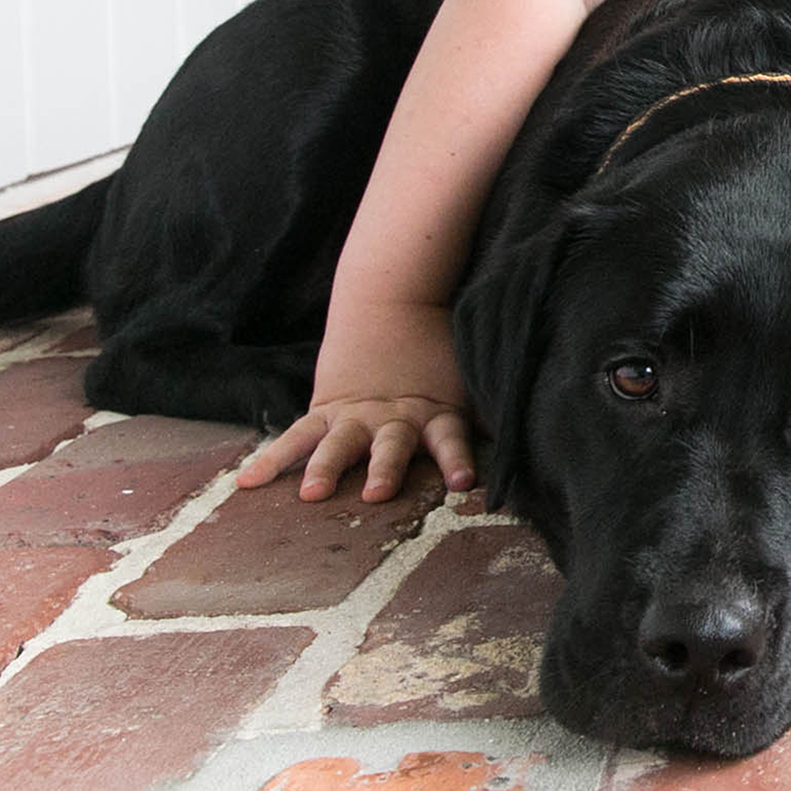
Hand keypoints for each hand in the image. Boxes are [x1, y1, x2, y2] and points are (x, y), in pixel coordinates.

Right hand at [235, 300, 476, 502]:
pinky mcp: (327, 408)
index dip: (456, 459)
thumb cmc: (441, 346)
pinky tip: (246, 482)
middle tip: (379, 492)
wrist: (393, 296)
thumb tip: (544, 419)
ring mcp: (357, 414)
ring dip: (328, 468)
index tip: (464, 482)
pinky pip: (296, 436)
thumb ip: (497, 401)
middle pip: (390, 445)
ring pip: (339, 444)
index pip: (450, 438)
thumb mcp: (472, 373)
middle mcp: (395, 417)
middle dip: (386, 468)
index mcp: (435, 411)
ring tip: (313, 493)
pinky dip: (273, 460)